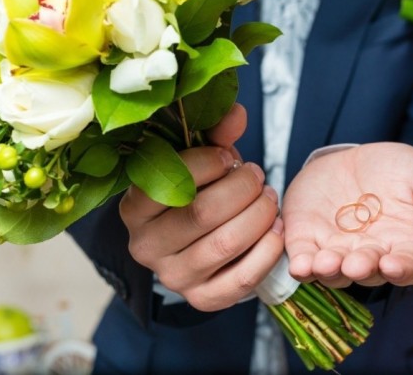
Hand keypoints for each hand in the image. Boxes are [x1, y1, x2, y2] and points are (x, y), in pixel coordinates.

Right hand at [120, 104, 283, 310]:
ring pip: (224, 244)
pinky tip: (277, 230)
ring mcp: (173, 277)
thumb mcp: (201, 158)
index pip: (167, 182)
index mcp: (135, 206)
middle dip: (241, 188)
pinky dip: (267, 251)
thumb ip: (215, 134)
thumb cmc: (198, 190)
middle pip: (201, 214)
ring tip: (270, 198)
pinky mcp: (202, 298)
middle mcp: (144, 246)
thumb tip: (237, 114)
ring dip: (258, 215)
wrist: (201, 238)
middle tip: (258, 175)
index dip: (207, 164)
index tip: (229, 155)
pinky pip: (241, 279)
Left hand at [282, 142, 412, 288]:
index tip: (392, 264)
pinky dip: (300, 264)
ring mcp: (338, 251)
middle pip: (366, 271)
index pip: (407, 265)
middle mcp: (371, 256)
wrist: (357, 158)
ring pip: (333, 271)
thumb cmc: (399, 172)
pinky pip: (303, 257)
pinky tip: (298, 264)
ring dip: (327, 271)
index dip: (400, 268)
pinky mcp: (308, 240)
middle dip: (359, 267)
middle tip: (354, 263)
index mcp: (406, 247)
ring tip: (322, 264)